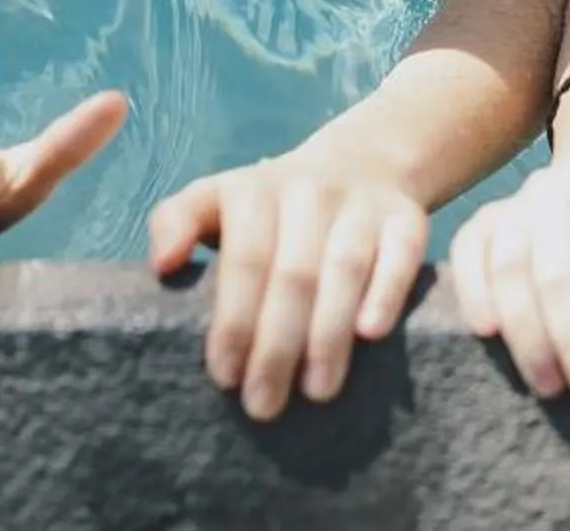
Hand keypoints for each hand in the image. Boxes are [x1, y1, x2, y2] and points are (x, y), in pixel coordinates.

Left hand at [147, 144, 430, 420]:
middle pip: (293, 273)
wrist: (363, 162)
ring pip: (346, 267)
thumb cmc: (272, 209)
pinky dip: (387, 293)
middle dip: (276, 346)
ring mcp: (361, 203)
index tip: (224, 377)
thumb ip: (176, 222)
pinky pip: (402, 254)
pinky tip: (371, 335)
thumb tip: (162, 265)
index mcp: (255, 190)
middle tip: (263, 406)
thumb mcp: (217, 200)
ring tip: (316, 390)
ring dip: (329, 332)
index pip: (244, 258)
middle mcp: (309, 190)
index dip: (234, 319)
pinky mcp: (407, 218)